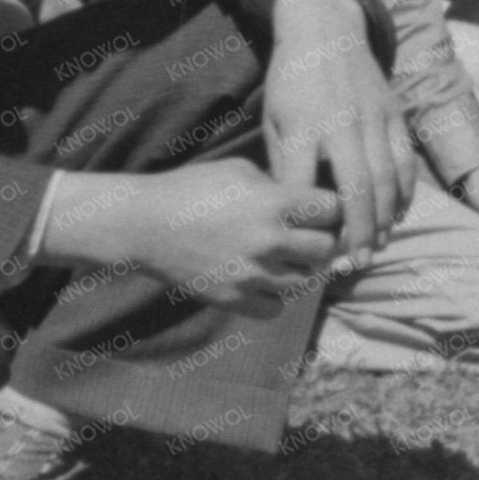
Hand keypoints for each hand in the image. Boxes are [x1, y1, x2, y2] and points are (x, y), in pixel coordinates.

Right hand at [43, 160, 340, 306]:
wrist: (144, 225)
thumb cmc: (193, 188)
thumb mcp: (242, 170)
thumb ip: (280, 186)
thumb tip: (311, 200)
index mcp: (275, 203)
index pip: (335, 209)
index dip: (330, 207)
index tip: (319, 207)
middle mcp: (268, 240)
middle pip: (326, 250)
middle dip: (320, 240)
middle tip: (305, 235)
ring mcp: (250, 273)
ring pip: (304, 281)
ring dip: (298, 269)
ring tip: (281, 256)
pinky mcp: (232, 298)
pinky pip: (276, 308)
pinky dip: (274, 297)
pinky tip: (262, 279)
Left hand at [263, 0, 413, 267]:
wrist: (326, 28)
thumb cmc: (291, 81)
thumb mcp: (273, 119)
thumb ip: (285, 163)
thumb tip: (295, 211)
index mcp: (303, 127)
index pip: (307, 187)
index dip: (311, 225)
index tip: (311, 253)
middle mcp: (342, 123)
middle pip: (356, 190)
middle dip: (357, 233)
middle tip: (355, 265)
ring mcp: (374, 117)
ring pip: (386, 178)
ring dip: (383, 219)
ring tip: (376, 247)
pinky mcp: (395, 112)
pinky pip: (405, 159)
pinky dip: (404, 191)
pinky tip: (396, 214)